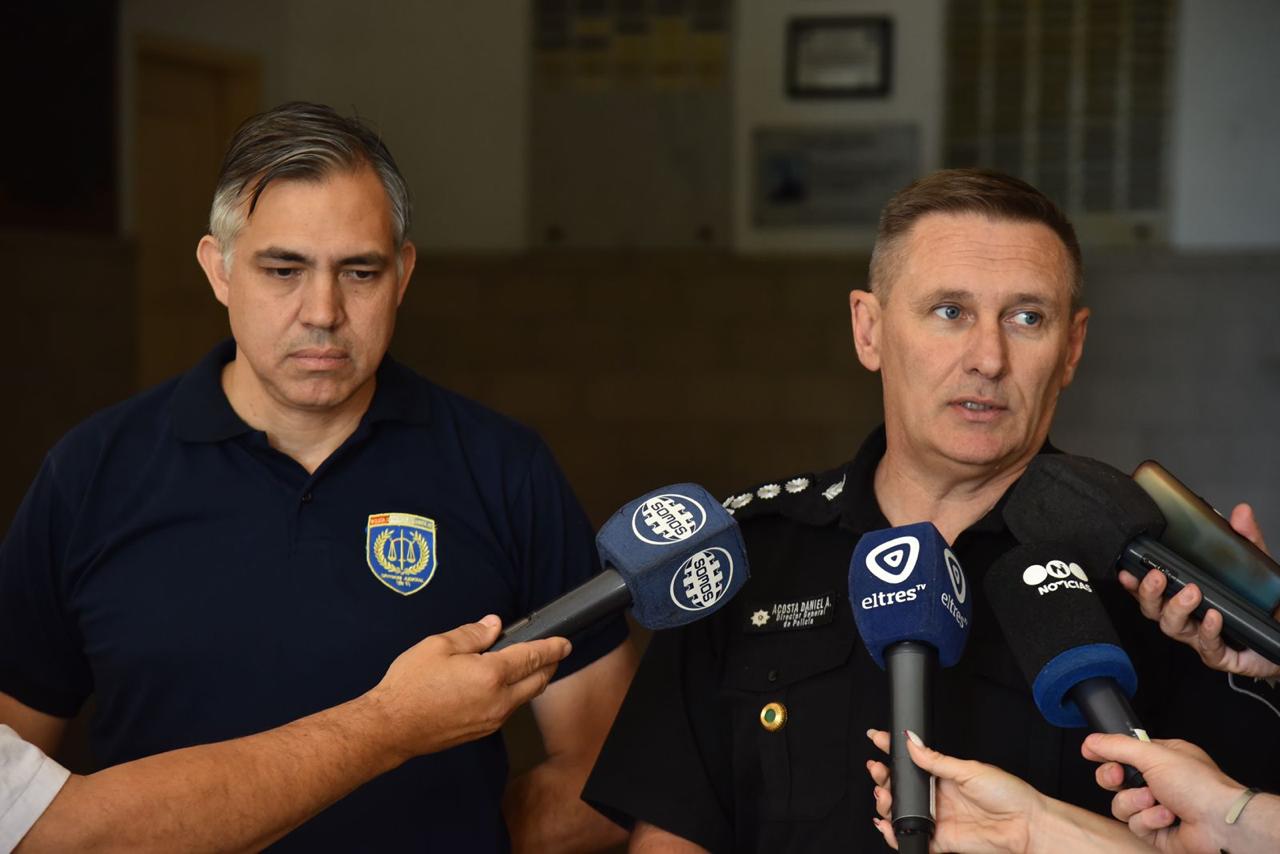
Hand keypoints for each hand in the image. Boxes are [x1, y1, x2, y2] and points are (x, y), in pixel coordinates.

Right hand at [366, 615, 569, 758]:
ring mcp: (492, 720)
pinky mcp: (482, 731)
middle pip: (538, 681)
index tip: (565, 642)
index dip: (553, 647)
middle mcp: (499, 701)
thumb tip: (494, 625)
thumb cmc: (410, 685)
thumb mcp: (439, 646)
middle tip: (552, 652)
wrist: (392, 727)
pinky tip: (502, 685)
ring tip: (527, 665)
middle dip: (549, 665)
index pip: (533, 657)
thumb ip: (472, 634)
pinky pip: (508, 710)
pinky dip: (515, 694)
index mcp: (492, 675)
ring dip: (532, 681)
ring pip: (525, 698)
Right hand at [865, 729, 1038, 852]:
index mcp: (944, 775)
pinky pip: (911, 838)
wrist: (1027, 826)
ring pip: (901, 812)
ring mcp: (937, 818)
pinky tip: (885, 824)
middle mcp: (937, 796)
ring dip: (886, 803)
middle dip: (883, 777)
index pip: (912, 760)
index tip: (877, 738)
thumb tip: (911, 741)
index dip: (892, 749)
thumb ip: (936, 760)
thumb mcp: (969, 770)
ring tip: (883, 795)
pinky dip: (893, 834)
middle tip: (877, 770)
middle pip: (900, 787)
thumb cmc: (1009, 794)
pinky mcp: (939, 840)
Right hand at [1084, 733, 1240, 853]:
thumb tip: (1090, 741)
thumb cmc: (1199, 785)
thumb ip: (1117, 746)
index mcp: (1161, 758)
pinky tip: (1167, 817)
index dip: (1107, 755)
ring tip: (1156, 800)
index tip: (1094, 754)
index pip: (1122, 753)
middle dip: (1114, 779)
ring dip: (1136, 802)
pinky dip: (1149, 820)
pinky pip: (1135, 824)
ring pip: (1121, 804)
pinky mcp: (1156, 830)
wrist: (1220, 824)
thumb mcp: (1153, 754)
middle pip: (1115, 780)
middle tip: (1121, 778)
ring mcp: (1156, 806)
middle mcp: (1158, 781)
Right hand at [1117, 503, 1279, 679]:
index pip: (1152, 591)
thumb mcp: (1256, 566)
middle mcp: (1189, 618)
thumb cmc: (1265, 605)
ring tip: (1191, 592)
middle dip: (1150, 593)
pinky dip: (1208, 630)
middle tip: (1156, 577)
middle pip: (1154, 610)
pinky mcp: (1222, 656)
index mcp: (1188, 597)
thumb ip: (1247, 539)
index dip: (1134, 582)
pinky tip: (1214, 616)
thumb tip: (1239, 512)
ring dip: (1177, 608)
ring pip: (1173, 628)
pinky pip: (1208, 647)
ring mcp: (1202, 638)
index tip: (1127, 570)